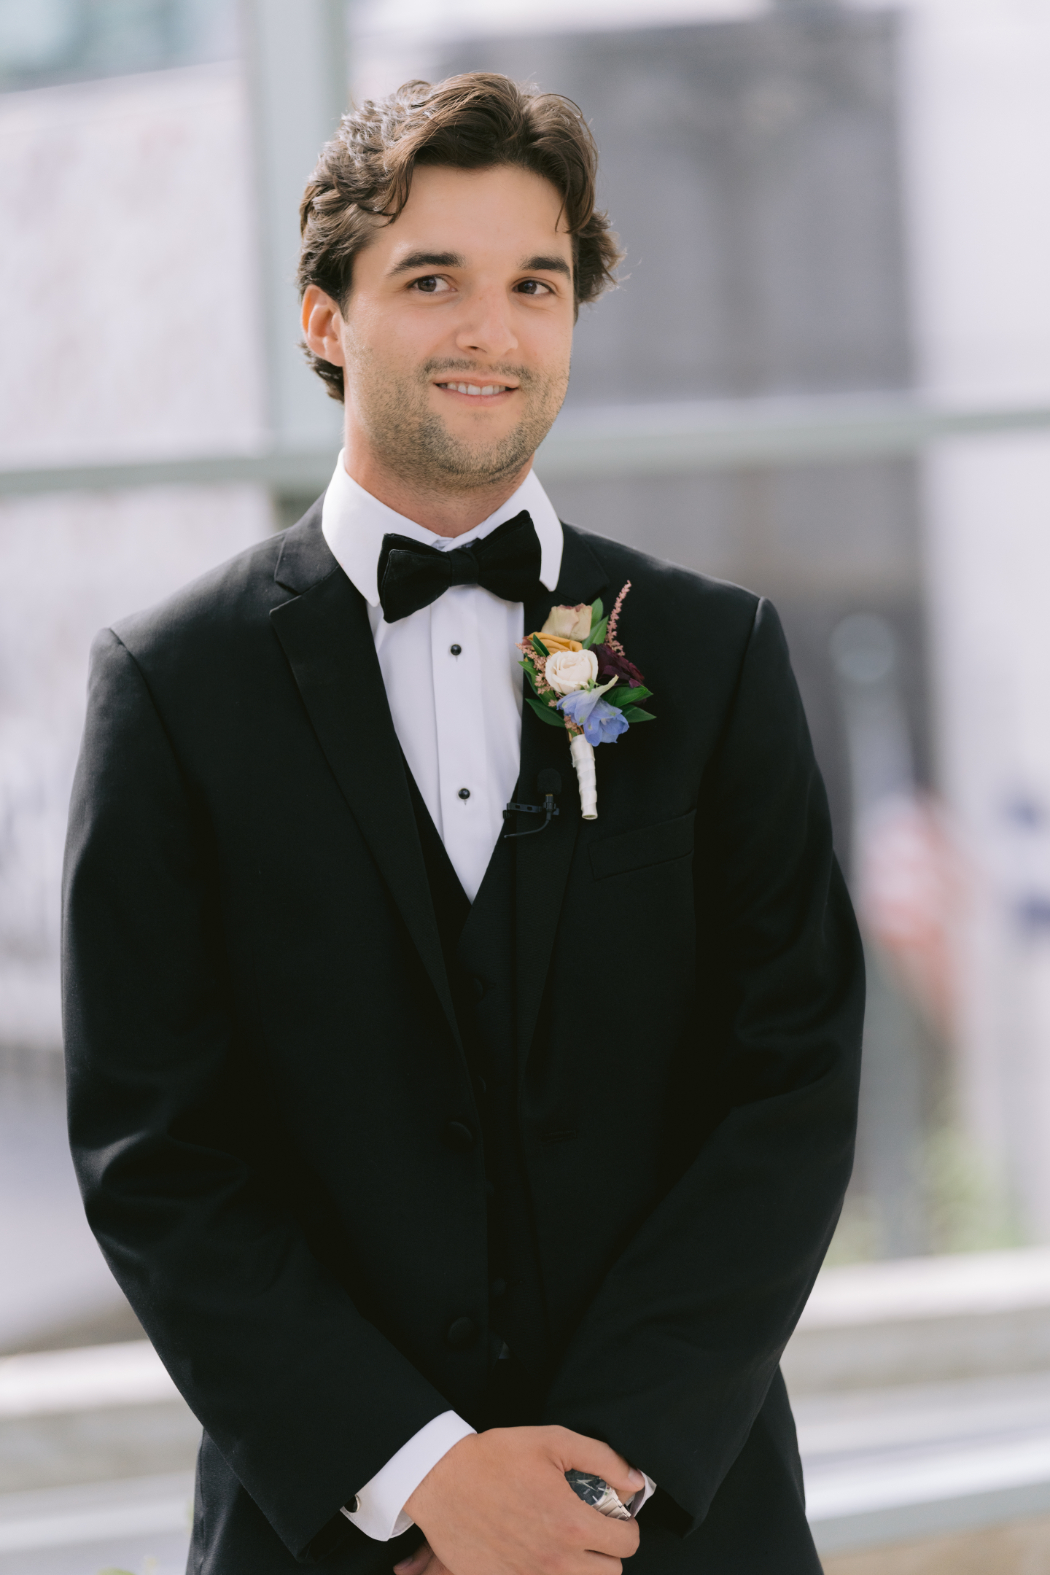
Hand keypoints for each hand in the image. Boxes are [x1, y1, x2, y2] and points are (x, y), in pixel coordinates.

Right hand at [395, 1425, 642, 1574]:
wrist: (441, 1479)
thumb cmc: (496, 1457)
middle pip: (610, 1574)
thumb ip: (603, 1459)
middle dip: (606, 1550)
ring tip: (565, 1544)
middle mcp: (556, 1560)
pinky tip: (537, 1554)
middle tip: (588, 1529)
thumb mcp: (553, 1441)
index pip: (628, 1543)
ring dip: (581, 1568)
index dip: (625, 1525)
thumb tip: (635, 1481)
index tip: (611, 1515)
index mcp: (573, 1524)